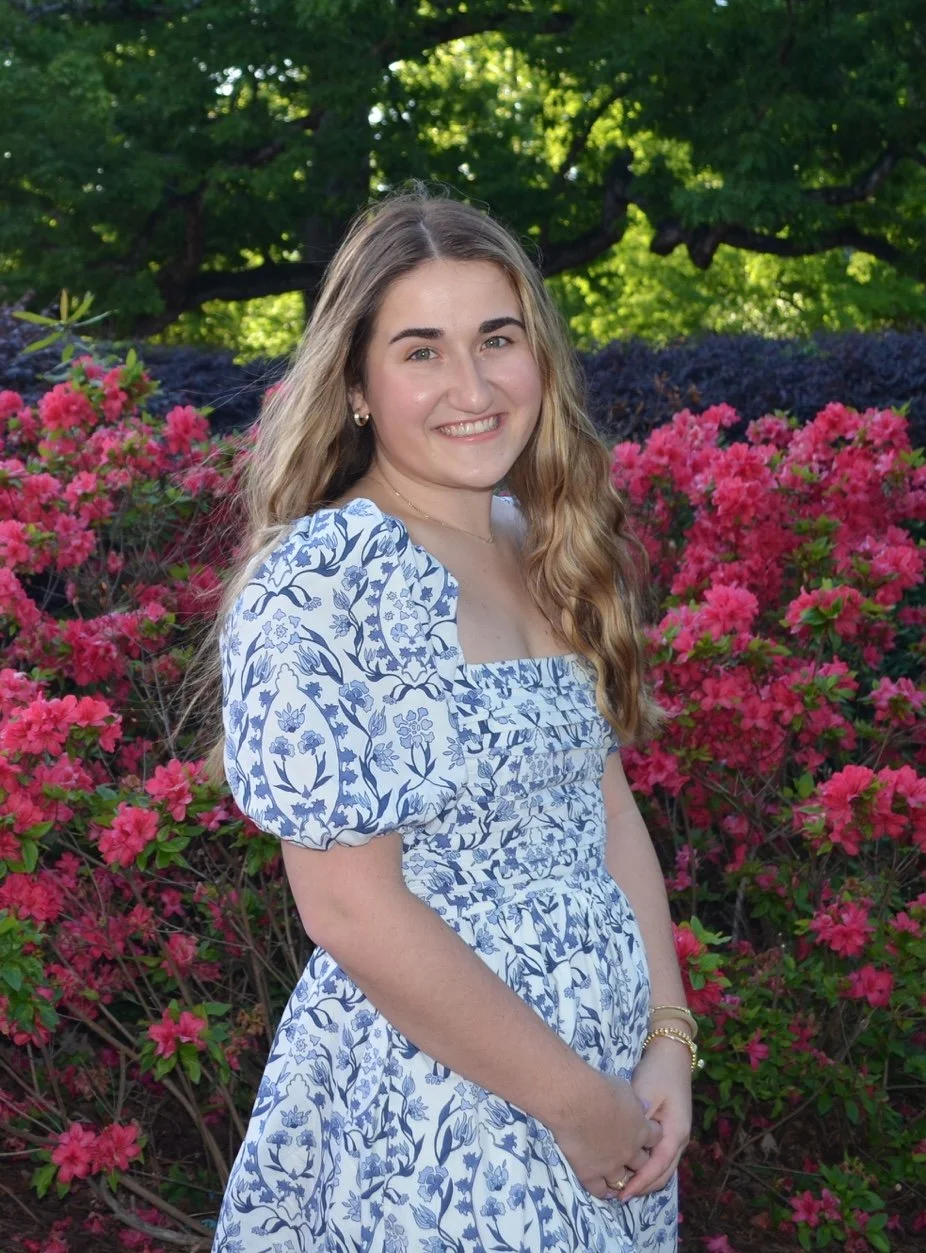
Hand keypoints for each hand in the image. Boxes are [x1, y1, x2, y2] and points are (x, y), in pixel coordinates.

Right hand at [548, 1069, 662, 1199]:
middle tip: (629, 1154)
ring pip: (622, 1180)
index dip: (651, 1135)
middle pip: (641, 1163)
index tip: (645, 1132)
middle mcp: (629, 1151)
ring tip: (615, 1174)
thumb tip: (643, 1107)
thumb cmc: (599, 1087)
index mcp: (640, 1129)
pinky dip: (602, 1190)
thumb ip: (635, 1102)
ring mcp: (610, 1165)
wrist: (575, 1101)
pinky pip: (599, 1190)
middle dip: (638, 1160)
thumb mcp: (625, 1088)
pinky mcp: (590, 1174)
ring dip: (620, 1177)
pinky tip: (601, 1187)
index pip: (655, 1138)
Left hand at [620, 1037, 692, 1200]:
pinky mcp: (669, 1130)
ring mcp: (676, 1135)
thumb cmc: (658, 1073)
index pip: (658, 1167)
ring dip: (646, 1178)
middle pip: (663, 1173)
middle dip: (643, 1186)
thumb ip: (638, 1120)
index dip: (640, 1182)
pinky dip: (648, 1166)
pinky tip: (631, 1166)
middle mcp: (679, 1139)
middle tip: (618, 1195)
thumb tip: (626, 1141)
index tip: (621, 1193)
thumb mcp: (645, 1094)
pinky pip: (660, 1156)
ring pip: (663, 1167)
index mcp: (676, 1132)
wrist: (671, 1055)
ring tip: (622, 1185)